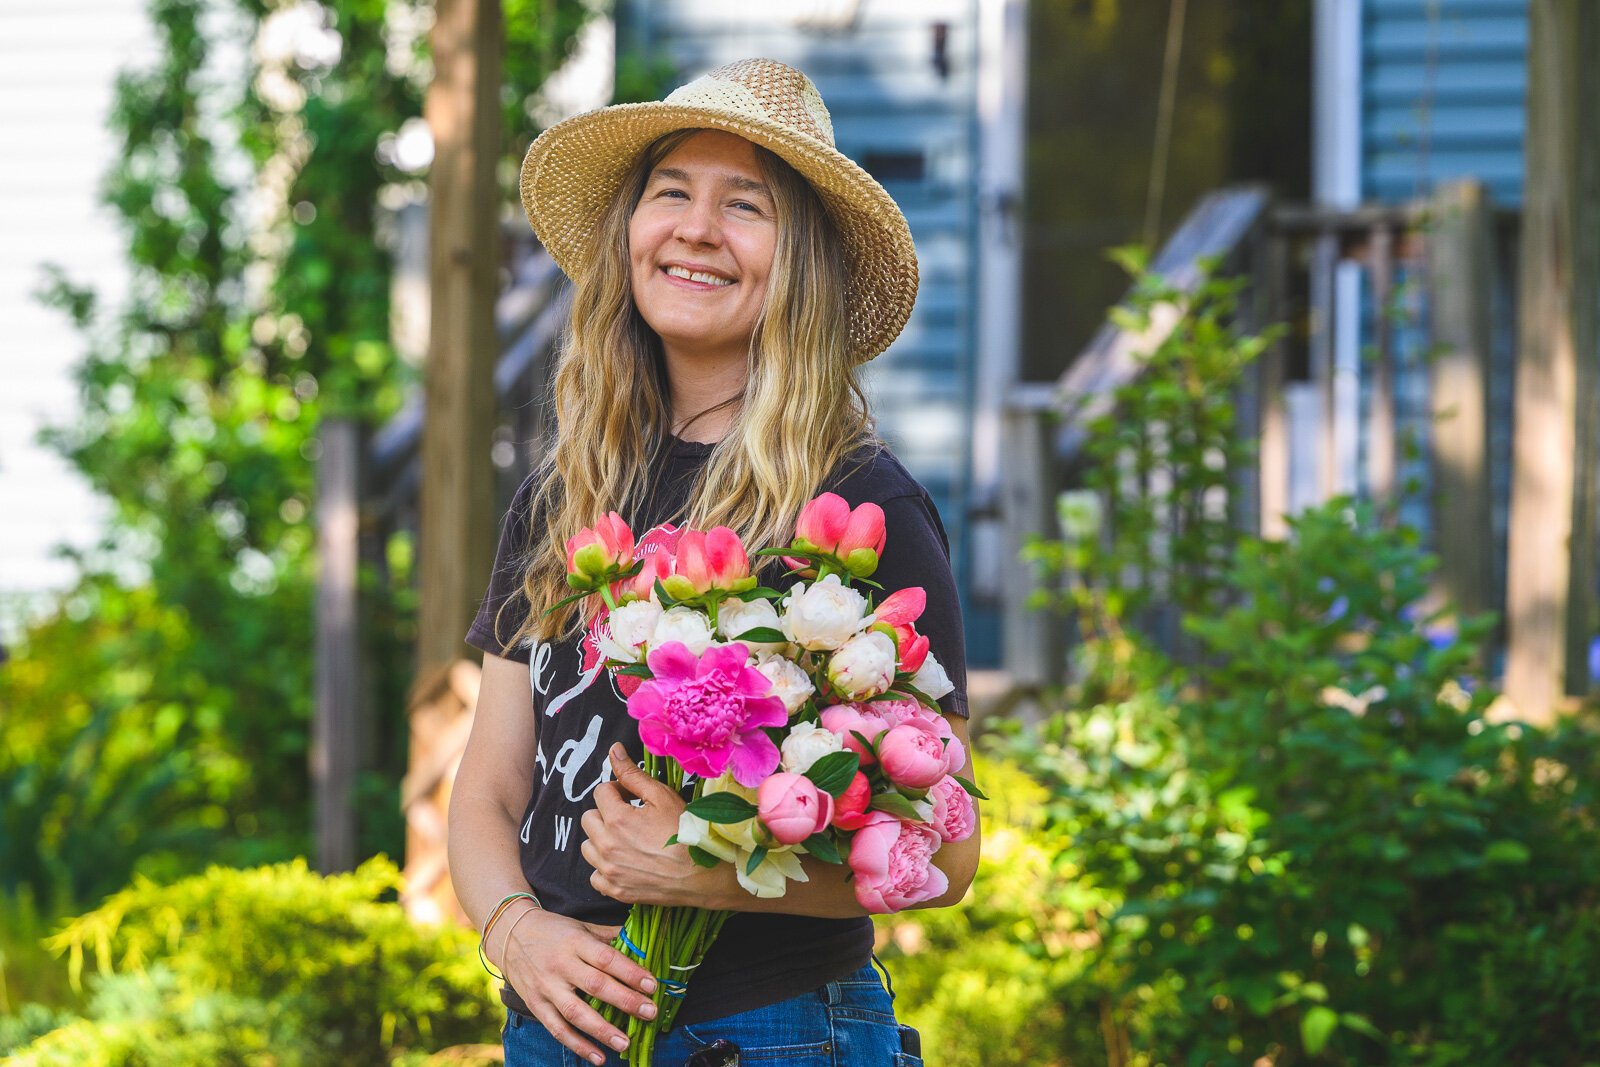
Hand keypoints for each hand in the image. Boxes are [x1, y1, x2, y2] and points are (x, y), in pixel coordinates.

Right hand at [491, 901, 658, 1064]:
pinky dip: (577, 1045)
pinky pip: (557, 1029)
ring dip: (602, 1031)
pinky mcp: (536, 1005)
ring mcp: (546, 987)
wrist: (509, 934)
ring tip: (625, 1043)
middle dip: (625, 1001)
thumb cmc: (553, 930)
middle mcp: (560, 965)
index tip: (652, 986)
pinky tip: (598, 1057)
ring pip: (576, 1013)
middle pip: (595, 986)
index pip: (607, 959)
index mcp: (575, 942)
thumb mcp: (581, 926)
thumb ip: (610, 936)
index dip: (630, 972)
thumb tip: (643, 943)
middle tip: (649, 1013)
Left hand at [581, 743, 712, 906]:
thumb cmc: (686, 831)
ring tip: (625, 839)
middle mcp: (606, 846)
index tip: (631, 797)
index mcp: (617, 819)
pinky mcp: (615, 890)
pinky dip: (605, 868)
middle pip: (588, 819)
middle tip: (629, 817)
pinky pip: (595, 876)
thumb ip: (632, 774)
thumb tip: (614, 750)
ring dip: (601, 840)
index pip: (600, 792)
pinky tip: (624, 862)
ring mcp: (609, 871)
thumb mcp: (662, 796)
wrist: (703, 874)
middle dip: (605, 813)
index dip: (616, 790)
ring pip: (588, 848)